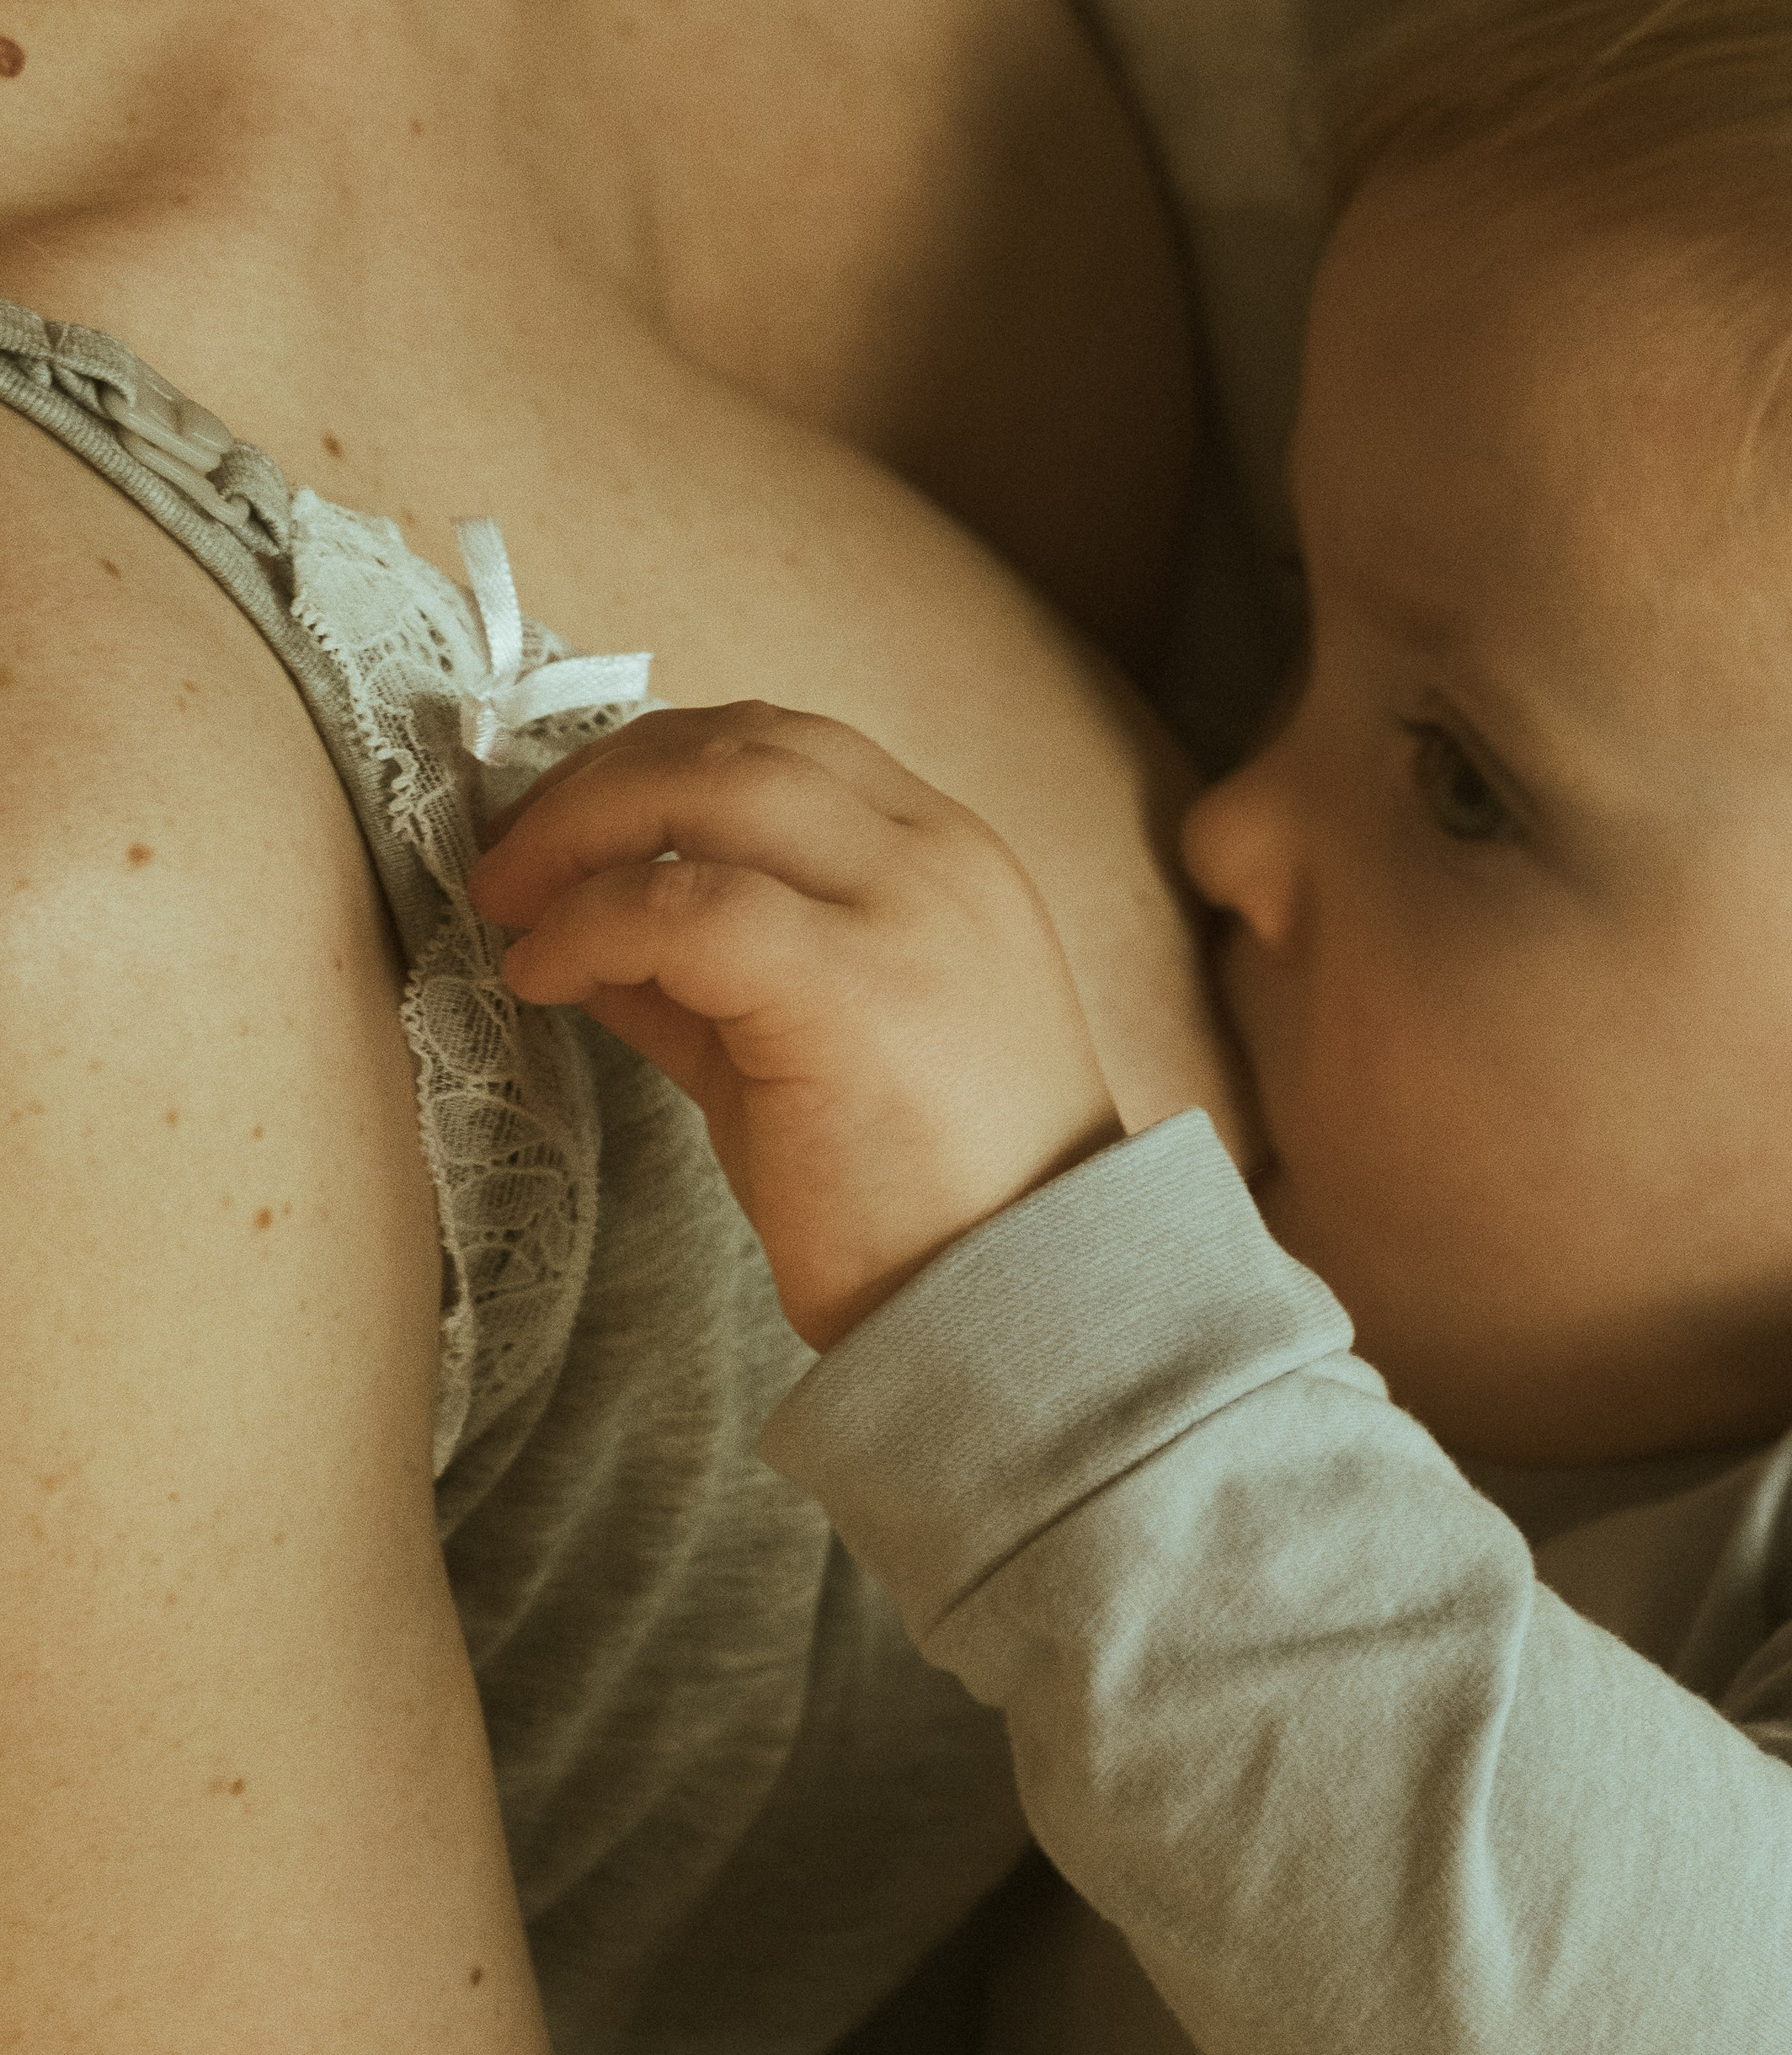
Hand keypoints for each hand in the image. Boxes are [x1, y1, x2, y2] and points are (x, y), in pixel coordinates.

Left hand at [467, 703, 1122, 1349]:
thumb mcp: (813, 1049)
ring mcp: (904, 913)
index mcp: (944, 857)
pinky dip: (591, 923)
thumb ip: (713, 972)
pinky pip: (685, 905)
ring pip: (714, 783)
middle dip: (598, 780)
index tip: (565, 828)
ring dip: (581, 827)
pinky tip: (546, 975)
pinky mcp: (853, 989)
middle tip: (509, 860)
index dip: (652, 766)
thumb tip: (579, 929)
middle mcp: (935, 858)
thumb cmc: (923, 1203)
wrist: (1020, 1314)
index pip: (784, 745)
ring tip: (512, 902)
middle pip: (739, 740)